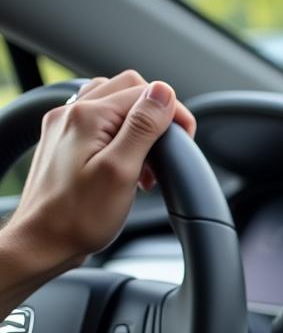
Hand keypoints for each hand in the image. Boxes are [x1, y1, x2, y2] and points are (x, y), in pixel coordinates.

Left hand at [3, 70, 195, 276]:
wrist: (43, 242)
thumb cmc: (80, 217)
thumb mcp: (121, 171)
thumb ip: (143, 127)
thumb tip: (163, 93)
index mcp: (88, 116)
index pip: (144, 92)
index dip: (173, 112)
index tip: (188, 139)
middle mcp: (72, 113)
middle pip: (128, 89)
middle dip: (156, 115)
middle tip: (169, 151)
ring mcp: (65, 127)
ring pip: (113, 104)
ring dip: (138, 124)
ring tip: (148, 161)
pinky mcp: (63, 143)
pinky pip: (98, 122)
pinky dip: (120, 135)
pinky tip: (128, 164)